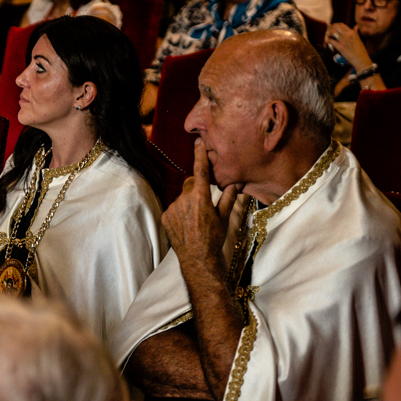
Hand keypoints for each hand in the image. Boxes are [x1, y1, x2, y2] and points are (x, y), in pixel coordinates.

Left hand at [161, 139, 240, 269]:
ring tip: (196, 219)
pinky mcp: (165, 216)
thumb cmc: (214, 238)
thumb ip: (228, 197)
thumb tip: (235, 183)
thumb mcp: (224, 217)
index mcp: (201, 197)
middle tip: (205, 203)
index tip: (198, 142)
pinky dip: (180, 212)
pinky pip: (174, 208)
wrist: (198, 259)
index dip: (200, 155)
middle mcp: (184, 199)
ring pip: (182, 197)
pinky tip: (187, 224)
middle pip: (190, 184)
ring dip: (188, 202)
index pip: (200, 170)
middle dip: (197, 188)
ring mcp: (173, 208)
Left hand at [326, 23, 371, 71]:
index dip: (336, 25)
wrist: (361, 59)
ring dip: (328, 34)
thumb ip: (356, 32)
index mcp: (352, 32)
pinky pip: (330, 40)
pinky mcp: (339, 47)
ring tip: (329, 37)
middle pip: (335, 26)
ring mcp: (343, 40)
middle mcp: (348, 35)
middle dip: (331, 28)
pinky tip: (328, 43)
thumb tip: (356, 26)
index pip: (341, 24)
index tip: (333, 28)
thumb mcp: (359, 39)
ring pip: (332, 32)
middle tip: (330, 33)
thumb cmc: (360, 50)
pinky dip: (328, 41)